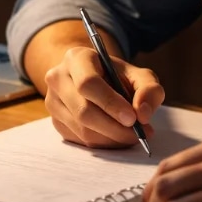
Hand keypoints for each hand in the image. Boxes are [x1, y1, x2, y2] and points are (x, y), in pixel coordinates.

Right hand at [43, 46, 165, 147]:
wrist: (91, 77)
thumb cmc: (116, 75)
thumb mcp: (137, 74)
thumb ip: (148, 89)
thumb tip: (143, 114)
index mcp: (76, 58)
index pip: (88, 83)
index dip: (110, 103)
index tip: (132, 119)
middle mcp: (58, 78)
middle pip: (84, 111)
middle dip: (115, 128)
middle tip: (139, 134)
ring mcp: (53, 101)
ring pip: (82, 130)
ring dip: (112, 139)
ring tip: (132, 136)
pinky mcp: (55, 121)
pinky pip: (80, 140)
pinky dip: (103, 143)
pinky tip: (117, 137)